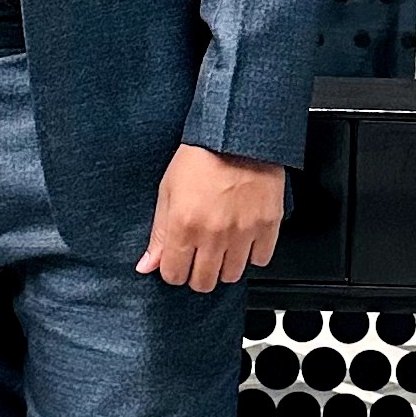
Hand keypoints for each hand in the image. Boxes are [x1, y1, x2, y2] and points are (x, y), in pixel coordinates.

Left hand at [137, 144, 284, 291]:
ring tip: (222, 245)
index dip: (173, 271)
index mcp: (184, 225)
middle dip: (197, 274)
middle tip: (199, 256)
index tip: (177, 261)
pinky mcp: (268, 226)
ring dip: (224, 266)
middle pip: (204, 282)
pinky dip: (252, 254)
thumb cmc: (201, 157)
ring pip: (232, 275)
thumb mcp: (168, 191)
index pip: (174, 275)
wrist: (237, 134)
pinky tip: (243, 238)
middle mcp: (214, 234)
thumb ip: (159, 234)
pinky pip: (261, 260)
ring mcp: (243, 232)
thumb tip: (147, 266)